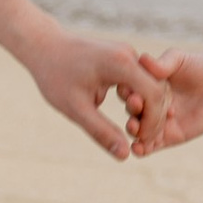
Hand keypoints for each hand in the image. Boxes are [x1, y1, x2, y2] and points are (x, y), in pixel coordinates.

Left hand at [31, 34, 170, 160]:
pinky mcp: (124, 58)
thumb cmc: (55, 76)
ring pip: (153, 85)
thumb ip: (101, 132)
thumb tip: (124, 155)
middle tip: (144, 142)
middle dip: (155, 118)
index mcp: (121, 63)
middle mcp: (129, 55)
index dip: (153, 122)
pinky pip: (142, 81)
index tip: (142, 142)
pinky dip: (142, 101)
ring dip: (150, 110)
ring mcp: (128, 54)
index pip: (153, 95)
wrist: (43, 46)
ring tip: (139, 134)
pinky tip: (134, 120)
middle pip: (159, 89)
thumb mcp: (76, 108)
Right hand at [133, 48, 202, 146]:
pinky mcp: (169, 137)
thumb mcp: (180, 59)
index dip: (127, 90)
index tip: (129, 90)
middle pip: (132, 110)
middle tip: (136, 105)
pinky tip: (138, 148)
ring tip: (134, 128)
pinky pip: (150, 146)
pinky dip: (141, 149)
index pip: (130, 88)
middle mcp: (149, 103)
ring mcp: (157, 121)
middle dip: (132, 109)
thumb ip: (162, 63)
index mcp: (146, 84)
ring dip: (133, 131)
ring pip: (138, 130)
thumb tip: (142, 59)